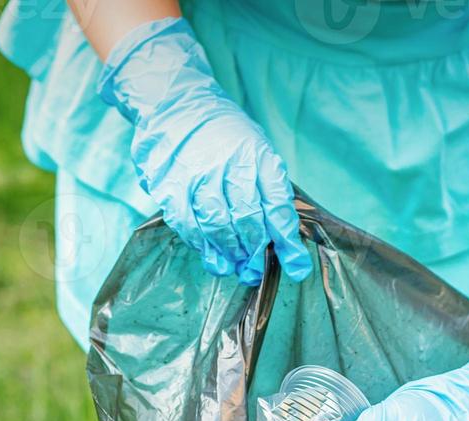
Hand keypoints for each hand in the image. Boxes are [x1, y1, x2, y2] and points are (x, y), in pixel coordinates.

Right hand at [98, 18, 311, 285]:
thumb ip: (268, 192)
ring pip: (219, 226)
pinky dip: (202, 245)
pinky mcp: (172, 185)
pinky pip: (189, 225)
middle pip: (249, 220)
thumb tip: (283, 240)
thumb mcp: (256, 151)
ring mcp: (200, 175)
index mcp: (258, 156)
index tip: (296, 268)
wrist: (176, 103)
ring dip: (230, 253)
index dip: (288, 241)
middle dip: (255, 253)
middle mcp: (231, 165)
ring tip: (235, 265)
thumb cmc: (224, 135)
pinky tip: (211, 253)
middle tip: (255, 270)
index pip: (278, 205)